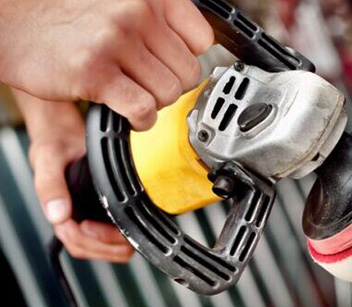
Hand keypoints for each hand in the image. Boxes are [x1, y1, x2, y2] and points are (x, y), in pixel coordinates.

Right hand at [0, 0, 212, 129]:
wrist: (11, 21)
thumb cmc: (64, 14)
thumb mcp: (118, 2)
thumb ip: (155, 19)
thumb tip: (193, 51)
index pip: (202, 40)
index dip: (188, 59)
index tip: (172, 67)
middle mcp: (136, 13)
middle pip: (188, 72)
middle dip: (170, 86)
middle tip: (147, 85)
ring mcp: (116, 42)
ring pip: (169, 93)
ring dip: (154, 104)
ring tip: (133, 96)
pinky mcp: (95, 73)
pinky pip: (143, 109)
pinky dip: (141, 119)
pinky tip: (128, 113)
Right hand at [15, 90, 133, 261]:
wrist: (64, 132)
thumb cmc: (54, 144)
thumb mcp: (49, 159)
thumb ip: (51, 186)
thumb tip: (58, 216)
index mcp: (58, 212)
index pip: (77, 241)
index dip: (94, 240)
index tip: (105, 228)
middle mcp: (72, 218)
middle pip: (94, 249)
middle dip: (112, 246)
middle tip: (129, 233)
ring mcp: (86, 216)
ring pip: (105, 246)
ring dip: (120, 243)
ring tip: (132, 230)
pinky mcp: (99, 210)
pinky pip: (113, 233)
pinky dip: (124, 233)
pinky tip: (134, 223)